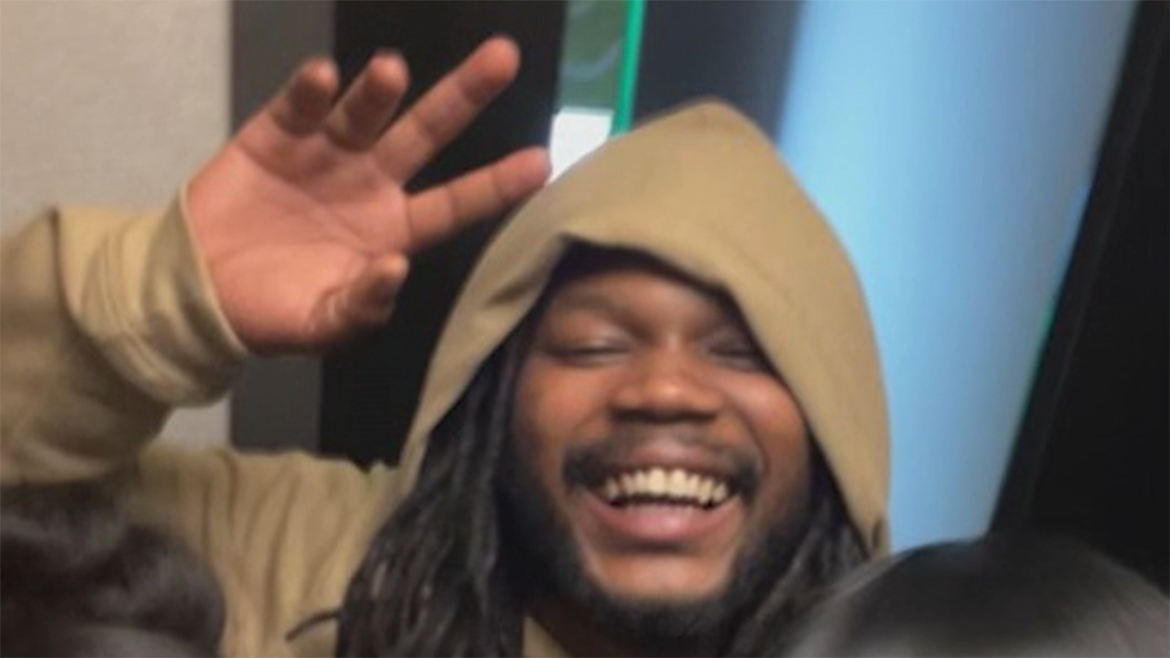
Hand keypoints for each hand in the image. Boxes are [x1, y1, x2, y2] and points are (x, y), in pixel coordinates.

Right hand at [187, 37, 549, 353]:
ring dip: (379, 91)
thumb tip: (395, 268)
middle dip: (463, 96)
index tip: (541, 162)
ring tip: (391, 71)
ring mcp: (324, 154)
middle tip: (503, 57)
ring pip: (365, 114)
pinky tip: (325, 78)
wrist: (195, 293)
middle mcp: (368, 183)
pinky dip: (310, 91)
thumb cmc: (270, 313)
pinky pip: (298, 107)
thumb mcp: (322, 326)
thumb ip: (362, 304)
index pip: (454, 204)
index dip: (495, 185)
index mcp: (391, 230)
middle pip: (426, 134)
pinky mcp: (274, 136)